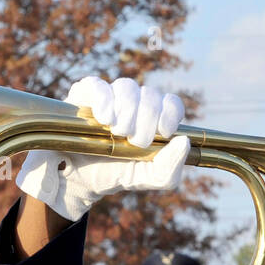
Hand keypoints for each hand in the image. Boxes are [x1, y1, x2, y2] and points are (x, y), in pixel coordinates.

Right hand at [16, 76, 187, 221]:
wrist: (79, 179)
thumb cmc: (115, 174)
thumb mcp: (145, 179)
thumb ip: (169, 170)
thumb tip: (184, 142)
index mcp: (153, 119)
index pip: (171, 103)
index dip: (170, 114)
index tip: (163, 133)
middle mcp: (135, 102)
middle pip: (151, 95)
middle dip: (146, 122)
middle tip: (134, 141)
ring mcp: (111, 95)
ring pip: (128, 87)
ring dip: (127, 113)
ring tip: (116, 132)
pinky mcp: (86, 93)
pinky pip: (100, 85)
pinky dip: (105, 102)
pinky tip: (104, 119)